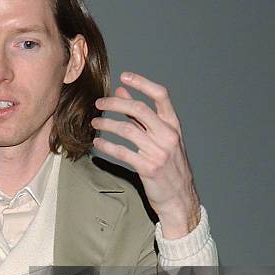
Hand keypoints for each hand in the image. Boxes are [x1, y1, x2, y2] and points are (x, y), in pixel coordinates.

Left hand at [91, 71, 199, 238]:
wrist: (179, 197)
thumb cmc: (169, 166)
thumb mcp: (160, 138)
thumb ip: (141, 116)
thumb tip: (121, 92)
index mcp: (173, 126)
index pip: (160, 95)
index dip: (142, 83)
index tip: (124, 77)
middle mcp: (168, 136)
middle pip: (139, 109)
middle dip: (115, 104)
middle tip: (99, 103)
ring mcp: (159, 152)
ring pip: (127, 130)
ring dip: (107, 124)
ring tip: (95, 122)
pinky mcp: (148, 168)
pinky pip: (122, 152)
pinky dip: (107, 146)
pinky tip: (98, 143)